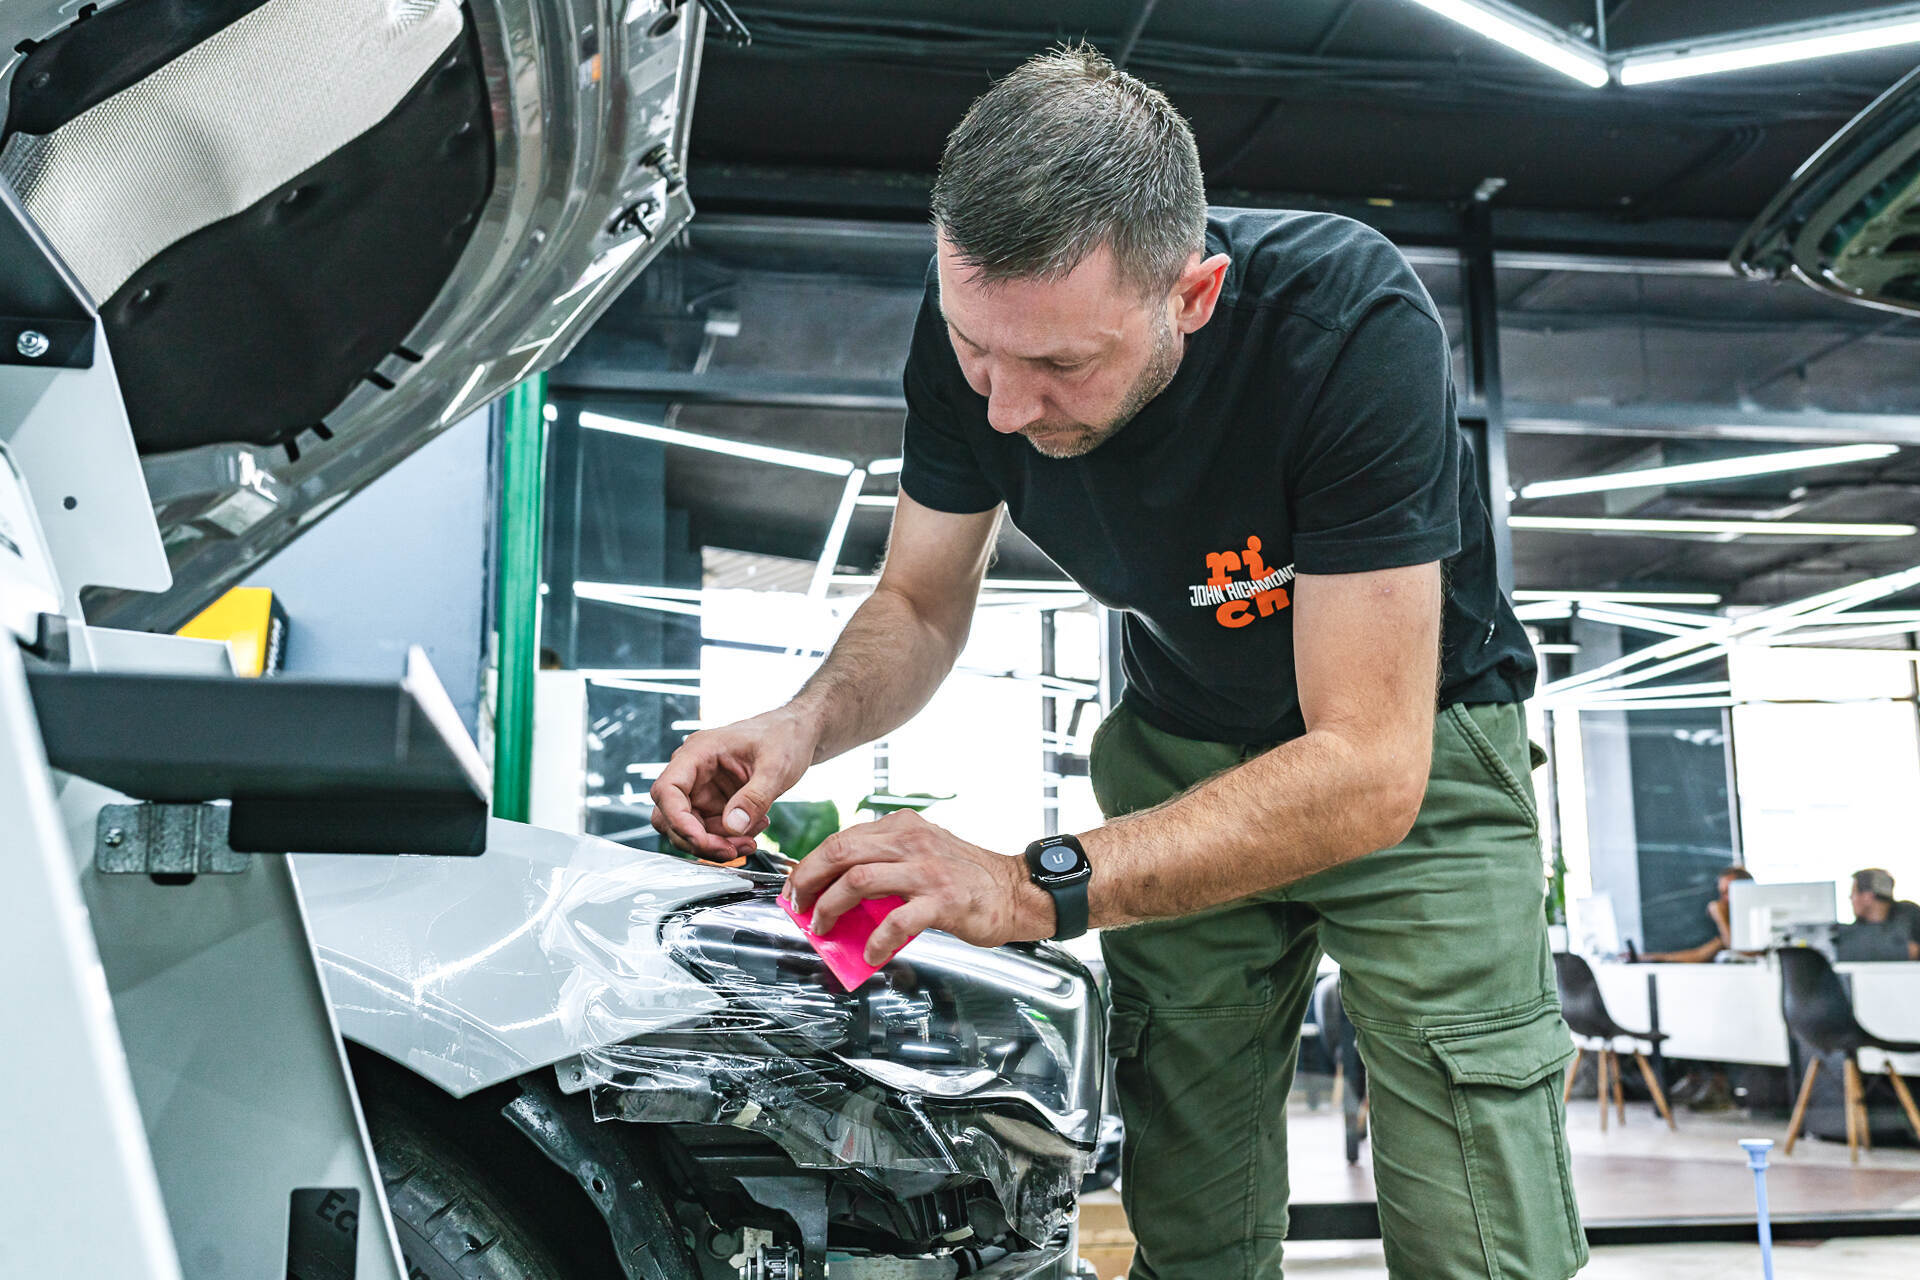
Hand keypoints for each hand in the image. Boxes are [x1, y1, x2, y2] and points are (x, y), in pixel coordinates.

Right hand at [650, 707, 817, 858]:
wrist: (796, 734)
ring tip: (751, 840)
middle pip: (671, 816)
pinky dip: (728, 839)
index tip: (702, 841)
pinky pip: (709, 830)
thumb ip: (755, 797)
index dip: (678, 821)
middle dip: (699, 840)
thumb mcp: (776, 766)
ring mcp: (702, 788)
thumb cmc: (784, 736)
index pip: (668, 790)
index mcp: (699, 752)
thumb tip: (733, 827)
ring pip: (689, 829)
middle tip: (733, 851)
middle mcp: (693, 771)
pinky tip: (754, 829)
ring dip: (716, 843)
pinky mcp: (714, 801)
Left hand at [787, 810, 1056, 963]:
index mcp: (902, 828)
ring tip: (824, 929)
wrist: (1015, 891)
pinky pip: (896, 920)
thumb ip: (885, 865)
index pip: (842, 839)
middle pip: (840, 853)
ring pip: (858, 881)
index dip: (811, 863)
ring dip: (831, 909)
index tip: (797, 886)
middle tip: (799, 906)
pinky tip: (870, 954)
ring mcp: (926, 870)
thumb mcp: (922, 856)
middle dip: (809, 881)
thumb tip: (839, 893)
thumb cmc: (967, 878)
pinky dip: (876, 940)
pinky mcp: (942, 901)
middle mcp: (911, 842)